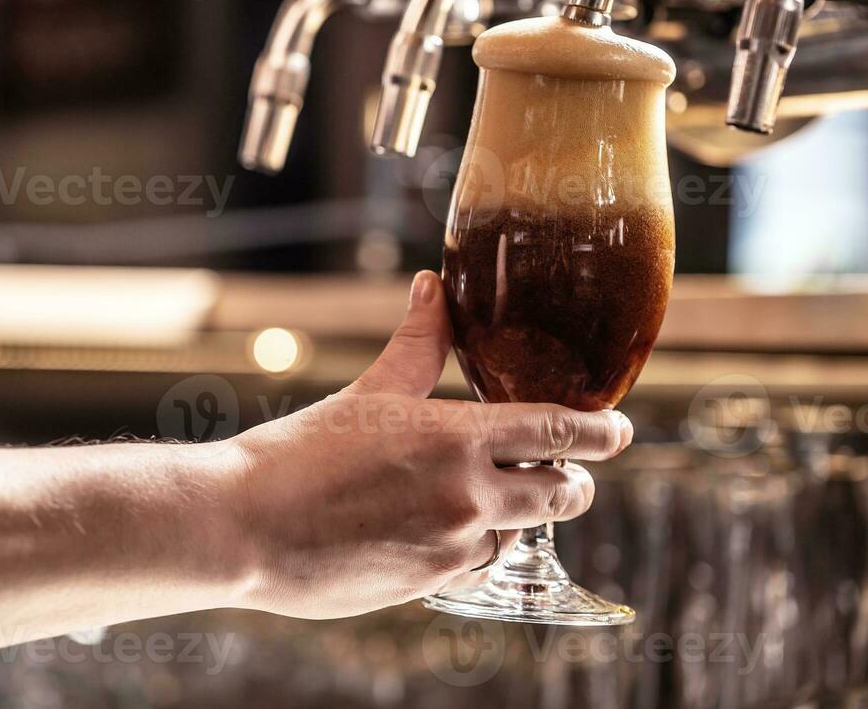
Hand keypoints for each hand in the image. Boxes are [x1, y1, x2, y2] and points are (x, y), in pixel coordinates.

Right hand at [224, 270, 632, 619]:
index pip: (561, 431)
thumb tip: (435, 285)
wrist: (246, 527)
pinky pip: (479, 563)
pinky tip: (443, 528)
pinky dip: (475, 543)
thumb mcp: (369, 392)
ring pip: (519, 529)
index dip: (603, 431)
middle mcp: (469, 494)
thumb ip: (418, 342)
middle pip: (562, 491)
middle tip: (570, 470)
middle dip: (574, 480)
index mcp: (458, 438)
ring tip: (484, 494)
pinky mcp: (431, 583)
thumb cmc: (300, 452)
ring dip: (516, 512)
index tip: (620, 429)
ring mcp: (454, 545)